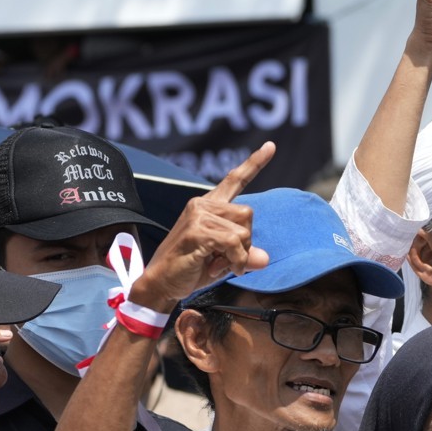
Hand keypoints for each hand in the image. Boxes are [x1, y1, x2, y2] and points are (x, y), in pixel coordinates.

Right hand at [128, 143, 274, 311]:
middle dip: (245, 242)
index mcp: (209, 206)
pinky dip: (234, 261)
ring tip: (218, 263)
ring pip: (243, 231)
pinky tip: (218, 268)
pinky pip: (235, 244)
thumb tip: (265, 258)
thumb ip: (245, 253)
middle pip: (248, 214)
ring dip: (238, 254)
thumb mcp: (226, 260)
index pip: (235, 180)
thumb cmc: (191, 269)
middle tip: (225, 258)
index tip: (271, 146)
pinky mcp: (198, 230)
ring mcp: (199, 215)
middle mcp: (202, 204)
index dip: (255, 163)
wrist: (160, 284)